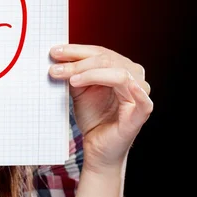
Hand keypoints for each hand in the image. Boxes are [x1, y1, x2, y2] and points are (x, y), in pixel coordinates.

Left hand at [49, 44, 152, 171]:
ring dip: (91, 73)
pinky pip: (142, 99)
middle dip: (78, 63)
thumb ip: (73, 72)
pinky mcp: (141, 113)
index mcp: (120, 67)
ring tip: (71, 80)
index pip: (99, 52)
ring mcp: (139, 94)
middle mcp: (133, 77)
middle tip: (55, 68)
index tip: (54, 52)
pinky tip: (122, 84)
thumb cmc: (92, 116)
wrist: (97, 146)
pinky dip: (132, 88)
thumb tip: (56, 55)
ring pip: (119, 73)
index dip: (76, 50)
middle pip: (106, 60)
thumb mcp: (78, 88)